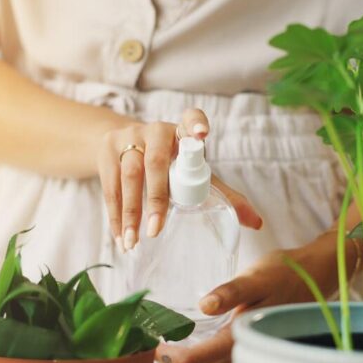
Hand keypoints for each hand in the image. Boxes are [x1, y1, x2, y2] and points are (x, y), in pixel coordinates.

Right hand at [97, 108, 262, 250]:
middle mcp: (155, 131)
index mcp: (182, 132)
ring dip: (130, 212)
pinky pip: (109, 186)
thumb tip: (256, 223)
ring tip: (133, 242)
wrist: (125, 147)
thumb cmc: (171, 164)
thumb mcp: (195, 173)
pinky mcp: (106, 151)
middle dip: (156, 197)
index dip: (196, 124)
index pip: (191, 119)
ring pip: (128, 176)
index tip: (202, 135)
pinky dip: (115, 215)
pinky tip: (121, 237)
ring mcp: (127, 138)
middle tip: (156, 230)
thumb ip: (223, 195)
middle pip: (155, 162)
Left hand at [156, 236, 359, 362]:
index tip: (148, 341)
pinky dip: (196, 362)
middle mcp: (242, 355)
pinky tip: (187, 343)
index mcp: (240, 338)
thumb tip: (204, 304)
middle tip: (146, 343)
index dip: (165, 358)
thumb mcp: (256, 276)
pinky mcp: (247, 352)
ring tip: (162, 342)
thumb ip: (231, 291)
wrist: (314, 277)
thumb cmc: (285, 273)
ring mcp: (246, 357)